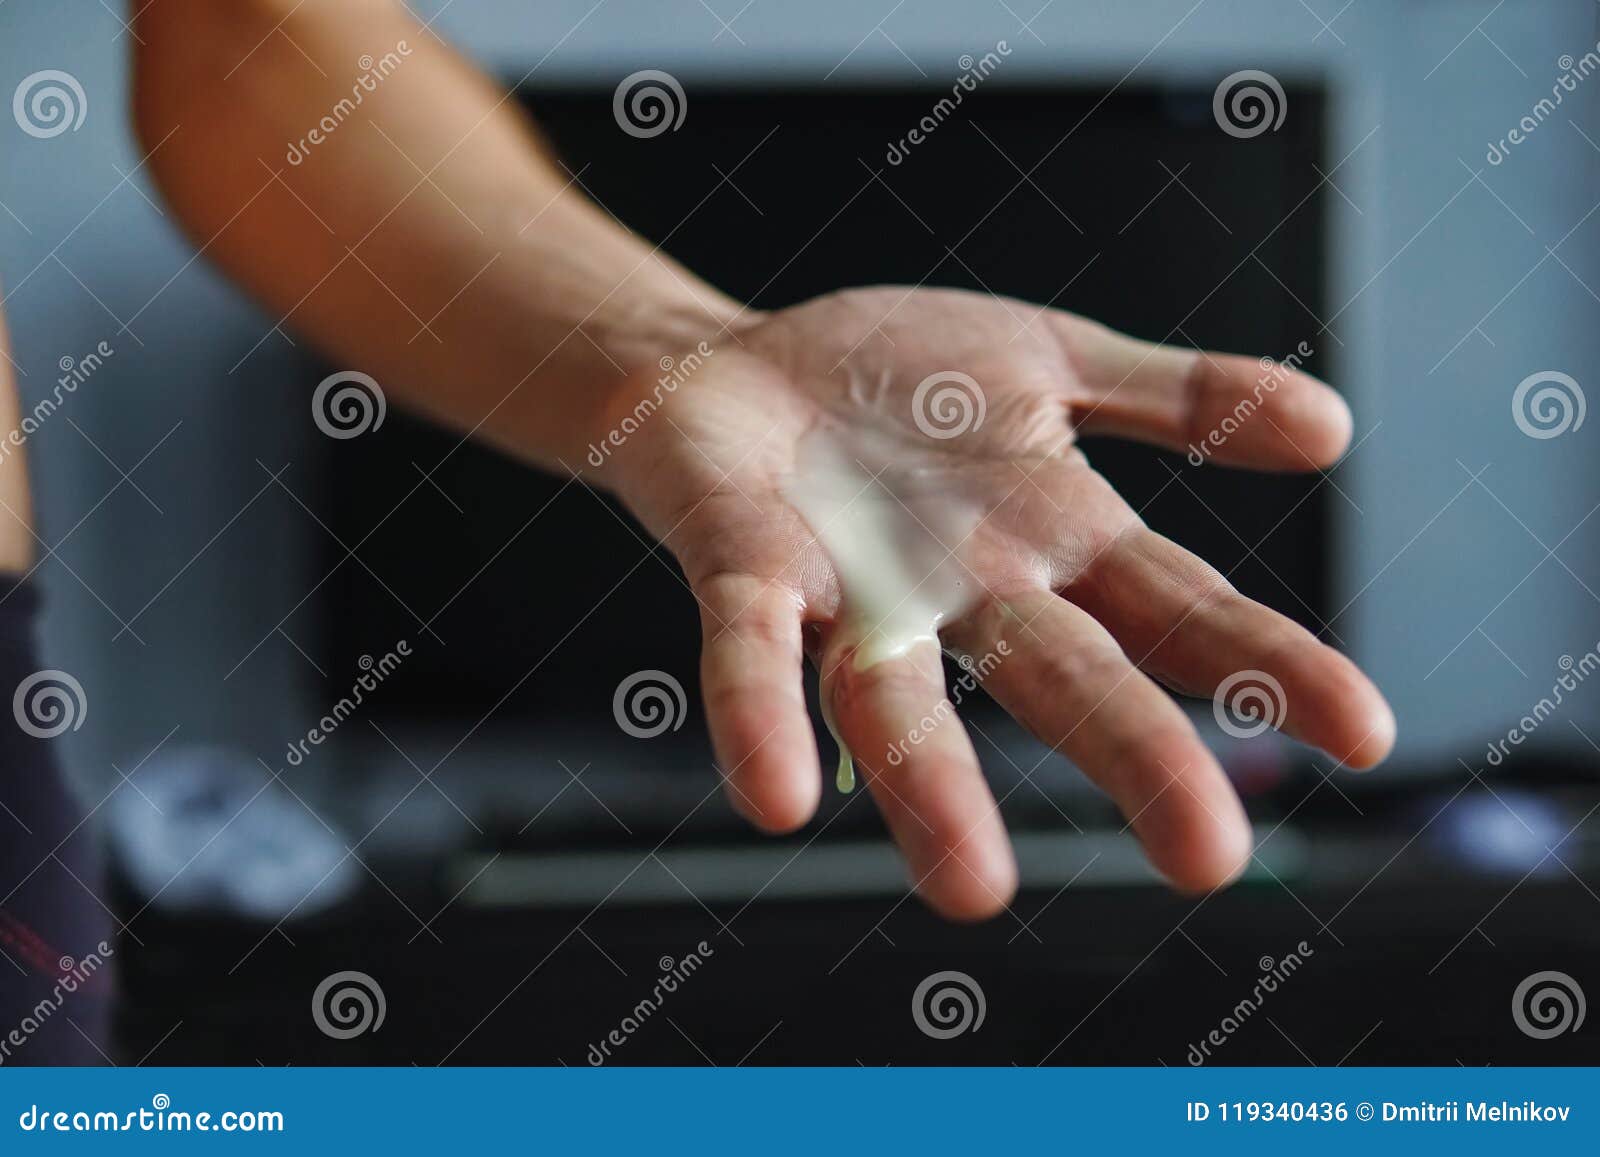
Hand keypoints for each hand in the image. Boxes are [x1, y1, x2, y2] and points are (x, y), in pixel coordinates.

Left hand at [598, 286, 1393, 920]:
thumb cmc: (891, 382)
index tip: (1364, 735)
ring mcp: (853, 592)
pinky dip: (761, 715)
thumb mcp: (1050, 360)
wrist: (726, 366)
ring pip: (898, 703)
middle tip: (1209, 856)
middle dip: (1134, 757)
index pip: (1177, 608)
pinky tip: (778, 798)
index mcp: (1051, 535)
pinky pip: (752, 649)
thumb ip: (1177, 397)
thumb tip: (1333, 430)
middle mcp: (964, 586)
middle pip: (1063, 677)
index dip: (1266, 664)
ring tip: (972, 890)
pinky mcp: (747, 570)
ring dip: (935, 792)